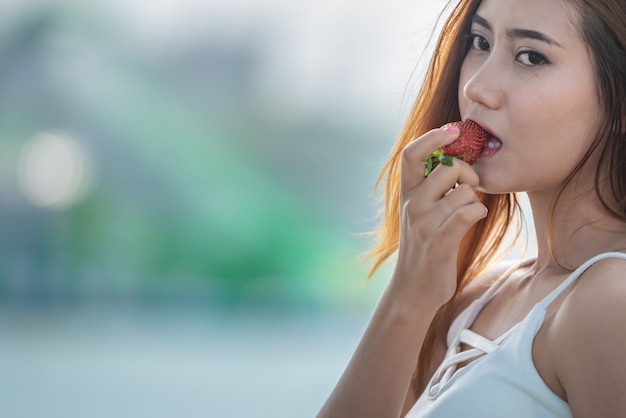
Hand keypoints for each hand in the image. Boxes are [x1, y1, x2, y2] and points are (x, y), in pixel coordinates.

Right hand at [392, 127, 487, 308]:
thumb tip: (456, 158)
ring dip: (474, 199)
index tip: (452, 131)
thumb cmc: (424, 245)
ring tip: (467, 211)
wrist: (413, 288)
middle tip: (469, 187)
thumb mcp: (420, 212)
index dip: (432, 137)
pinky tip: (473, 220)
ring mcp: (423, 223)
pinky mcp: (438, 241)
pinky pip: (469, 212)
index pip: (411, 154)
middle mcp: (411, 204)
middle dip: (468, 173)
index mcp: (406, 193)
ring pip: (464, 191)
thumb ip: (431, 187)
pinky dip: (477, 213)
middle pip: (448, 167)